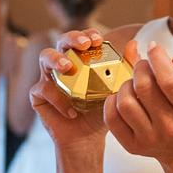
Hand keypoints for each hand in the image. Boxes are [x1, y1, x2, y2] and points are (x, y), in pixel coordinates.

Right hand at [29, 29, 139, 150]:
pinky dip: (58, 99)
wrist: (87, 138)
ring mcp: (48, 77)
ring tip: (67, 67)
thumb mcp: (116, 91)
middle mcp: (63, 64)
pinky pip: (43, 89)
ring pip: (45, 58)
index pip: (82, 39)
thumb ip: (125, 68)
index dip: (88, 34)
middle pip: (62, 41)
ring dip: (56, 59)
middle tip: (84, 44)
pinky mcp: (38, 95)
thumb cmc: (100, 112)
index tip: (98, 39)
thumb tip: (133, 44)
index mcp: (81, 59)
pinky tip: (72, 111)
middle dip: (71, 38)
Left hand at [105, 41, 172, 162]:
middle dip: (140, 67)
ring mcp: (149, 138)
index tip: (154, 48)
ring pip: (125, 101)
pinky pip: (112, 118)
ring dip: (126, 84)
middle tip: (144, 66)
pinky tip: (123, 97)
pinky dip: (112, 101)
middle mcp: (170, 127)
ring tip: (135, 84)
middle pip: (144, 87)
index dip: (157, 58)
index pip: (169, 80)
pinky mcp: (132, 145)